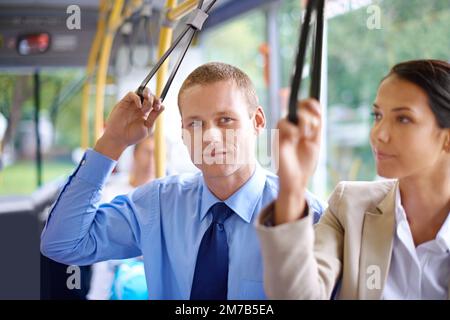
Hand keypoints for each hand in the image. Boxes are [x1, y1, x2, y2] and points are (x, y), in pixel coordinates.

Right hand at [94, 88, 163, 159]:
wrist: (119, 139)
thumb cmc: (132, 136)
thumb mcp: (147, 127)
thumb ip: (154, 116)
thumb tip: (163, 106)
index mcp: (146, 113)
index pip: (154, 102)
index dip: (158, 102)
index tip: (158, 107)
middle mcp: (139, 107)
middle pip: (149, 94)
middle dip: (154, 98)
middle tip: (154, 106)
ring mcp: (131, 104)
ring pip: (141, 92)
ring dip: (147, 95)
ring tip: (147, 105)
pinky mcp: (123, 103)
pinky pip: (131, 94)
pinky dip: (137, 98)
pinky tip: (139, 107)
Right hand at [274, 99, 321, 224]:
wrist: (297, 179)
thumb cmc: (305, 163)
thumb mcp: (315, 141)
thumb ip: (316, 126)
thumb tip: (318, 110)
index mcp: (303, 126)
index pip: (306, 106)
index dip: (312, 104)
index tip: (318, 111)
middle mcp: (293, 126)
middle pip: (300, 105)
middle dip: (310, 114)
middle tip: (313, 129)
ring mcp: (284, 131)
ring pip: (293, 113)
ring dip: (304, 123)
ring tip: (304, 137)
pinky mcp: (277, 136)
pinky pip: (284, 123)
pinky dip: (293, 130)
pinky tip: (294, 140)